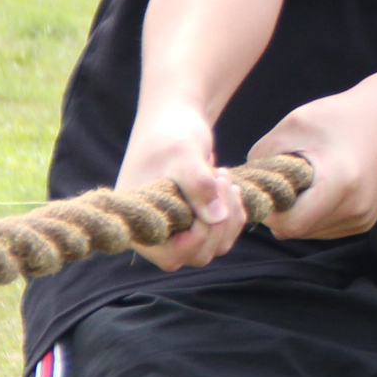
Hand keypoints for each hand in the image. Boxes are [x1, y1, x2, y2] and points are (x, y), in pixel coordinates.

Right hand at [115, 102, 245, 270]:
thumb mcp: (184, 155)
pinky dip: (235, 212)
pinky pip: (224, 233)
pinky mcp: (196, 221)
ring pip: (215, 247)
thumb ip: (198, 185)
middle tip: (220, 177)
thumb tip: (216, 218)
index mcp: (141, 224)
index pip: (172, 255)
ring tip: (222, 177)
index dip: (198, 234)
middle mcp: (158, 234)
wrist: (174, 121)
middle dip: (219, 221)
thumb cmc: (170, 135)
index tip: (210, 191)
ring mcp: (178, 230)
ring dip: (230, 216)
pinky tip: (227, 184)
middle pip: (199, 255)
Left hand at [249, 87, 376, 240]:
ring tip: (307, 179)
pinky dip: (315, 213)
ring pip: (310, 232)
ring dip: (298, 213)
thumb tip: (247, 186)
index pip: (290, 224)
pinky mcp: (366, 221)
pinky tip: (323, 185)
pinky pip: (326, 228)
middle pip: (297, 230)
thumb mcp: (295, 124)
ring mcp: (364, 218)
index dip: (270, 211)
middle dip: (282, 211)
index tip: (268, 187)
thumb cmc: (343, 116)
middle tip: (283, 180)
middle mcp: (356, 208)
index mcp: (340, 183)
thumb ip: (263, 156)